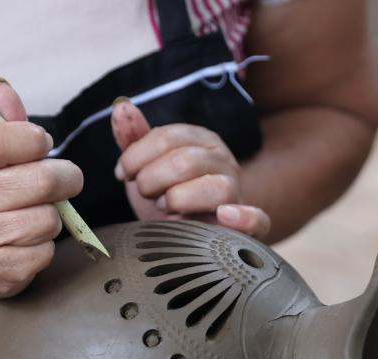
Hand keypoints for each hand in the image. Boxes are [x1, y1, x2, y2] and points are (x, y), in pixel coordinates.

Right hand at [0, 80, 82, 301]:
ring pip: (49, 219)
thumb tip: (2, 88)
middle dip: (65, 178)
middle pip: (42, 181)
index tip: (40, 144)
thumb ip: (3, 122)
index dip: (32, 139)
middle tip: (62, 180)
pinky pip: (47, 251)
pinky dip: (45, 246)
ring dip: (53, 216)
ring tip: (33, 214)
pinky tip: (25, 242)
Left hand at [111, 98, 269, 239]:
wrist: (185, 232)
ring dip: (177, 200)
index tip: (123, 174)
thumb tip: (121, 107)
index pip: (165, 138)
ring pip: (213, 188)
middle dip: (151, 181)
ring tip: (166, 208)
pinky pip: (256, 220)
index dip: (135, 157)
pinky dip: (244, 218)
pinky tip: (224, 216)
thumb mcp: (147, 166)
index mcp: (200, 140)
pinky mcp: (246, 224)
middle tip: (146, 194)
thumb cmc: (168, 195)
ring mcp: (236, 192)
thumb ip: (134, 139)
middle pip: (183, 162)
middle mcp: (223, 160)